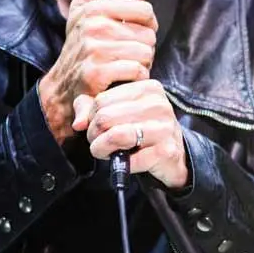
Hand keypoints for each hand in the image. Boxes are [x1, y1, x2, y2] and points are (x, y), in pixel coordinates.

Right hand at [38, 0, 157, 143]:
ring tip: (129, 67)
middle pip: (148, 34)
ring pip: (145, 53)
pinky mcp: (97, 73)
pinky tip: (127, 79)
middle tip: (131, 56)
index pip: (145, 11)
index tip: (136, 36)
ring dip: (144, 64)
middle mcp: (92, 26)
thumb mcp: (78, 13)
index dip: (148, 25)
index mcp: (93, 9)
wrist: (61, 86)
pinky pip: (137, 70)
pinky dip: (138, 78)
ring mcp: (94, 50)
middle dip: (145, 48)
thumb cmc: (78, 47)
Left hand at [74, 78, 189, 190]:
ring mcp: (165, 127)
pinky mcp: (166, 151)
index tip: (97, 128)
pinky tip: (124, 162)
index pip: (102, 100)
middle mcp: (159, 104)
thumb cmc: (143, 131)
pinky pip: (130, 159)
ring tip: (103, 151)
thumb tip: (78, 123)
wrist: (175, 157)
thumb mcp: (122, 113)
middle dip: (94, 134)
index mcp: (148, 88)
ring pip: (115, 135)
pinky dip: (120, 164)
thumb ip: (94, 109)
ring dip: (102, 149)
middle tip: (97, 142)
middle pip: (105, 117)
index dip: (91, 118)